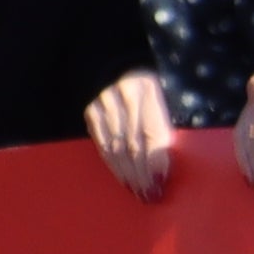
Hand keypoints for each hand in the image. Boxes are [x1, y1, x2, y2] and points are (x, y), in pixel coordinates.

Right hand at [88, 70, 178, 201]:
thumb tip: (163, 163)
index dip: (155, 159)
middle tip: (150, 195)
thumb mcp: (156, 94)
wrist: (109, 59)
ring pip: (116, 146)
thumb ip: (160, 124)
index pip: (152, 130)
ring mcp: (104, 104)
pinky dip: (112, 163)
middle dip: (142, 173)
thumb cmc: (140, 82)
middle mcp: (124, 96)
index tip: (161, 181)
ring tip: (138, 192)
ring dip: (128, 173)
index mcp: (147, 89)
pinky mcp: (90, 111)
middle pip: (133, 142)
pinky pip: (101, 142)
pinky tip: (122, 178)